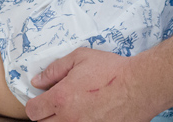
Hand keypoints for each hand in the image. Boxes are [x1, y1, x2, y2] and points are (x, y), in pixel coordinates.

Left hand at [25, 48, 152, 121]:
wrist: (139, 86)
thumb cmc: (112, 71)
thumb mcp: (80, 58)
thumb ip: (55, 69)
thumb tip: (37, 80)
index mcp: (61, 98)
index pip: (33, 111)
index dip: (35, 104)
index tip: (41, 99)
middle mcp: (69, 119)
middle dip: (45, 114)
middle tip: (57, 104)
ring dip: (60, 121)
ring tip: (72, 111)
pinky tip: (86, 116)